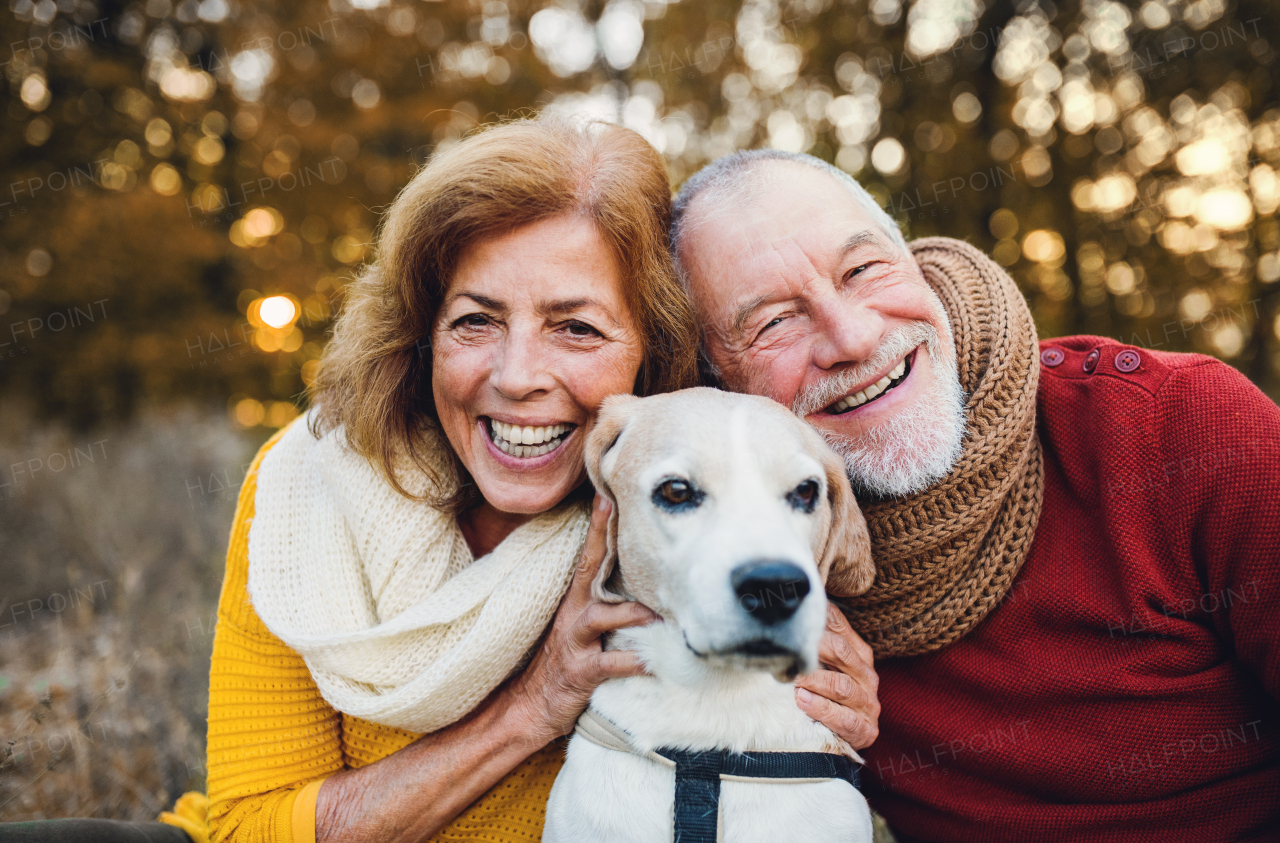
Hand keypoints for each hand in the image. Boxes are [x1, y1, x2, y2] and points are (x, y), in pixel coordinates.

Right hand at [502, 494, 658, 744]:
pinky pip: (610, 664)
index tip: (606, 498)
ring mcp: (575, 642)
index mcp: (575, 600)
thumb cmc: (566, 661)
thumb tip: (642, 583)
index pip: (587, 557)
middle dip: (604, 543)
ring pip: (602, 617)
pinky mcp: (581, 672)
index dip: (596, 528)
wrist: (531, 704)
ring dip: (631, 614)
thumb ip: (606, 604)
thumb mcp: (581, 626)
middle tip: (624, 520)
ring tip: (658, 614)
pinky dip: (633, 662)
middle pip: (589, 571)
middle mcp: (574, 614)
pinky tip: (654, 663)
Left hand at [794, 603, 880, 749]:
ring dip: (813, 681)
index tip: (788, 615)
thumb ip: (809, 640)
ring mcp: (868, 703)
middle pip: (840, 651)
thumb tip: (784, 603)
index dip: (814, 617)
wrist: (843, 739)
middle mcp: (867, 675)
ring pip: (842, 686)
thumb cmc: (825, 696)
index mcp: (858, 652)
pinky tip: (801, 701)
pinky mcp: (865, 729)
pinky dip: (821, 709)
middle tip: (784, 649)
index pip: (837, 624)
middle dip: (811, 650)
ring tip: (790, 679)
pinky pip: (845, 718)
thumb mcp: (820, 665)